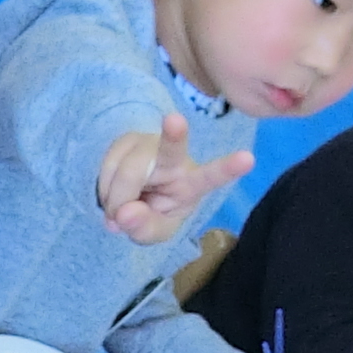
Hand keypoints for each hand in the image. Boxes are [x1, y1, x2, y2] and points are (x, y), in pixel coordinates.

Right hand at [94, 108, 250, 241]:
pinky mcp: (124, 141)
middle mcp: (174, 159)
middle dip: (173, 134)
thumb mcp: (155, 232)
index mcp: (192, 182)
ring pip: (127, 173)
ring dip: (115, 200)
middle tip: (174, 120)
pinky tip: (111, 197)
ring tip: (119, 212)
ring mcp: (148, 145)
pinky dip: (104, 190)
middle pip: (171, 147)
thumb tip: (123, 214)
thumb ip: (144, 228)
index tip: (248, 159)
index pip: (211, 177)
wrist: (129, 196)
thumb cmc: (153, 213)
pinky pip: (107, 169)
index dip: (227, 169)